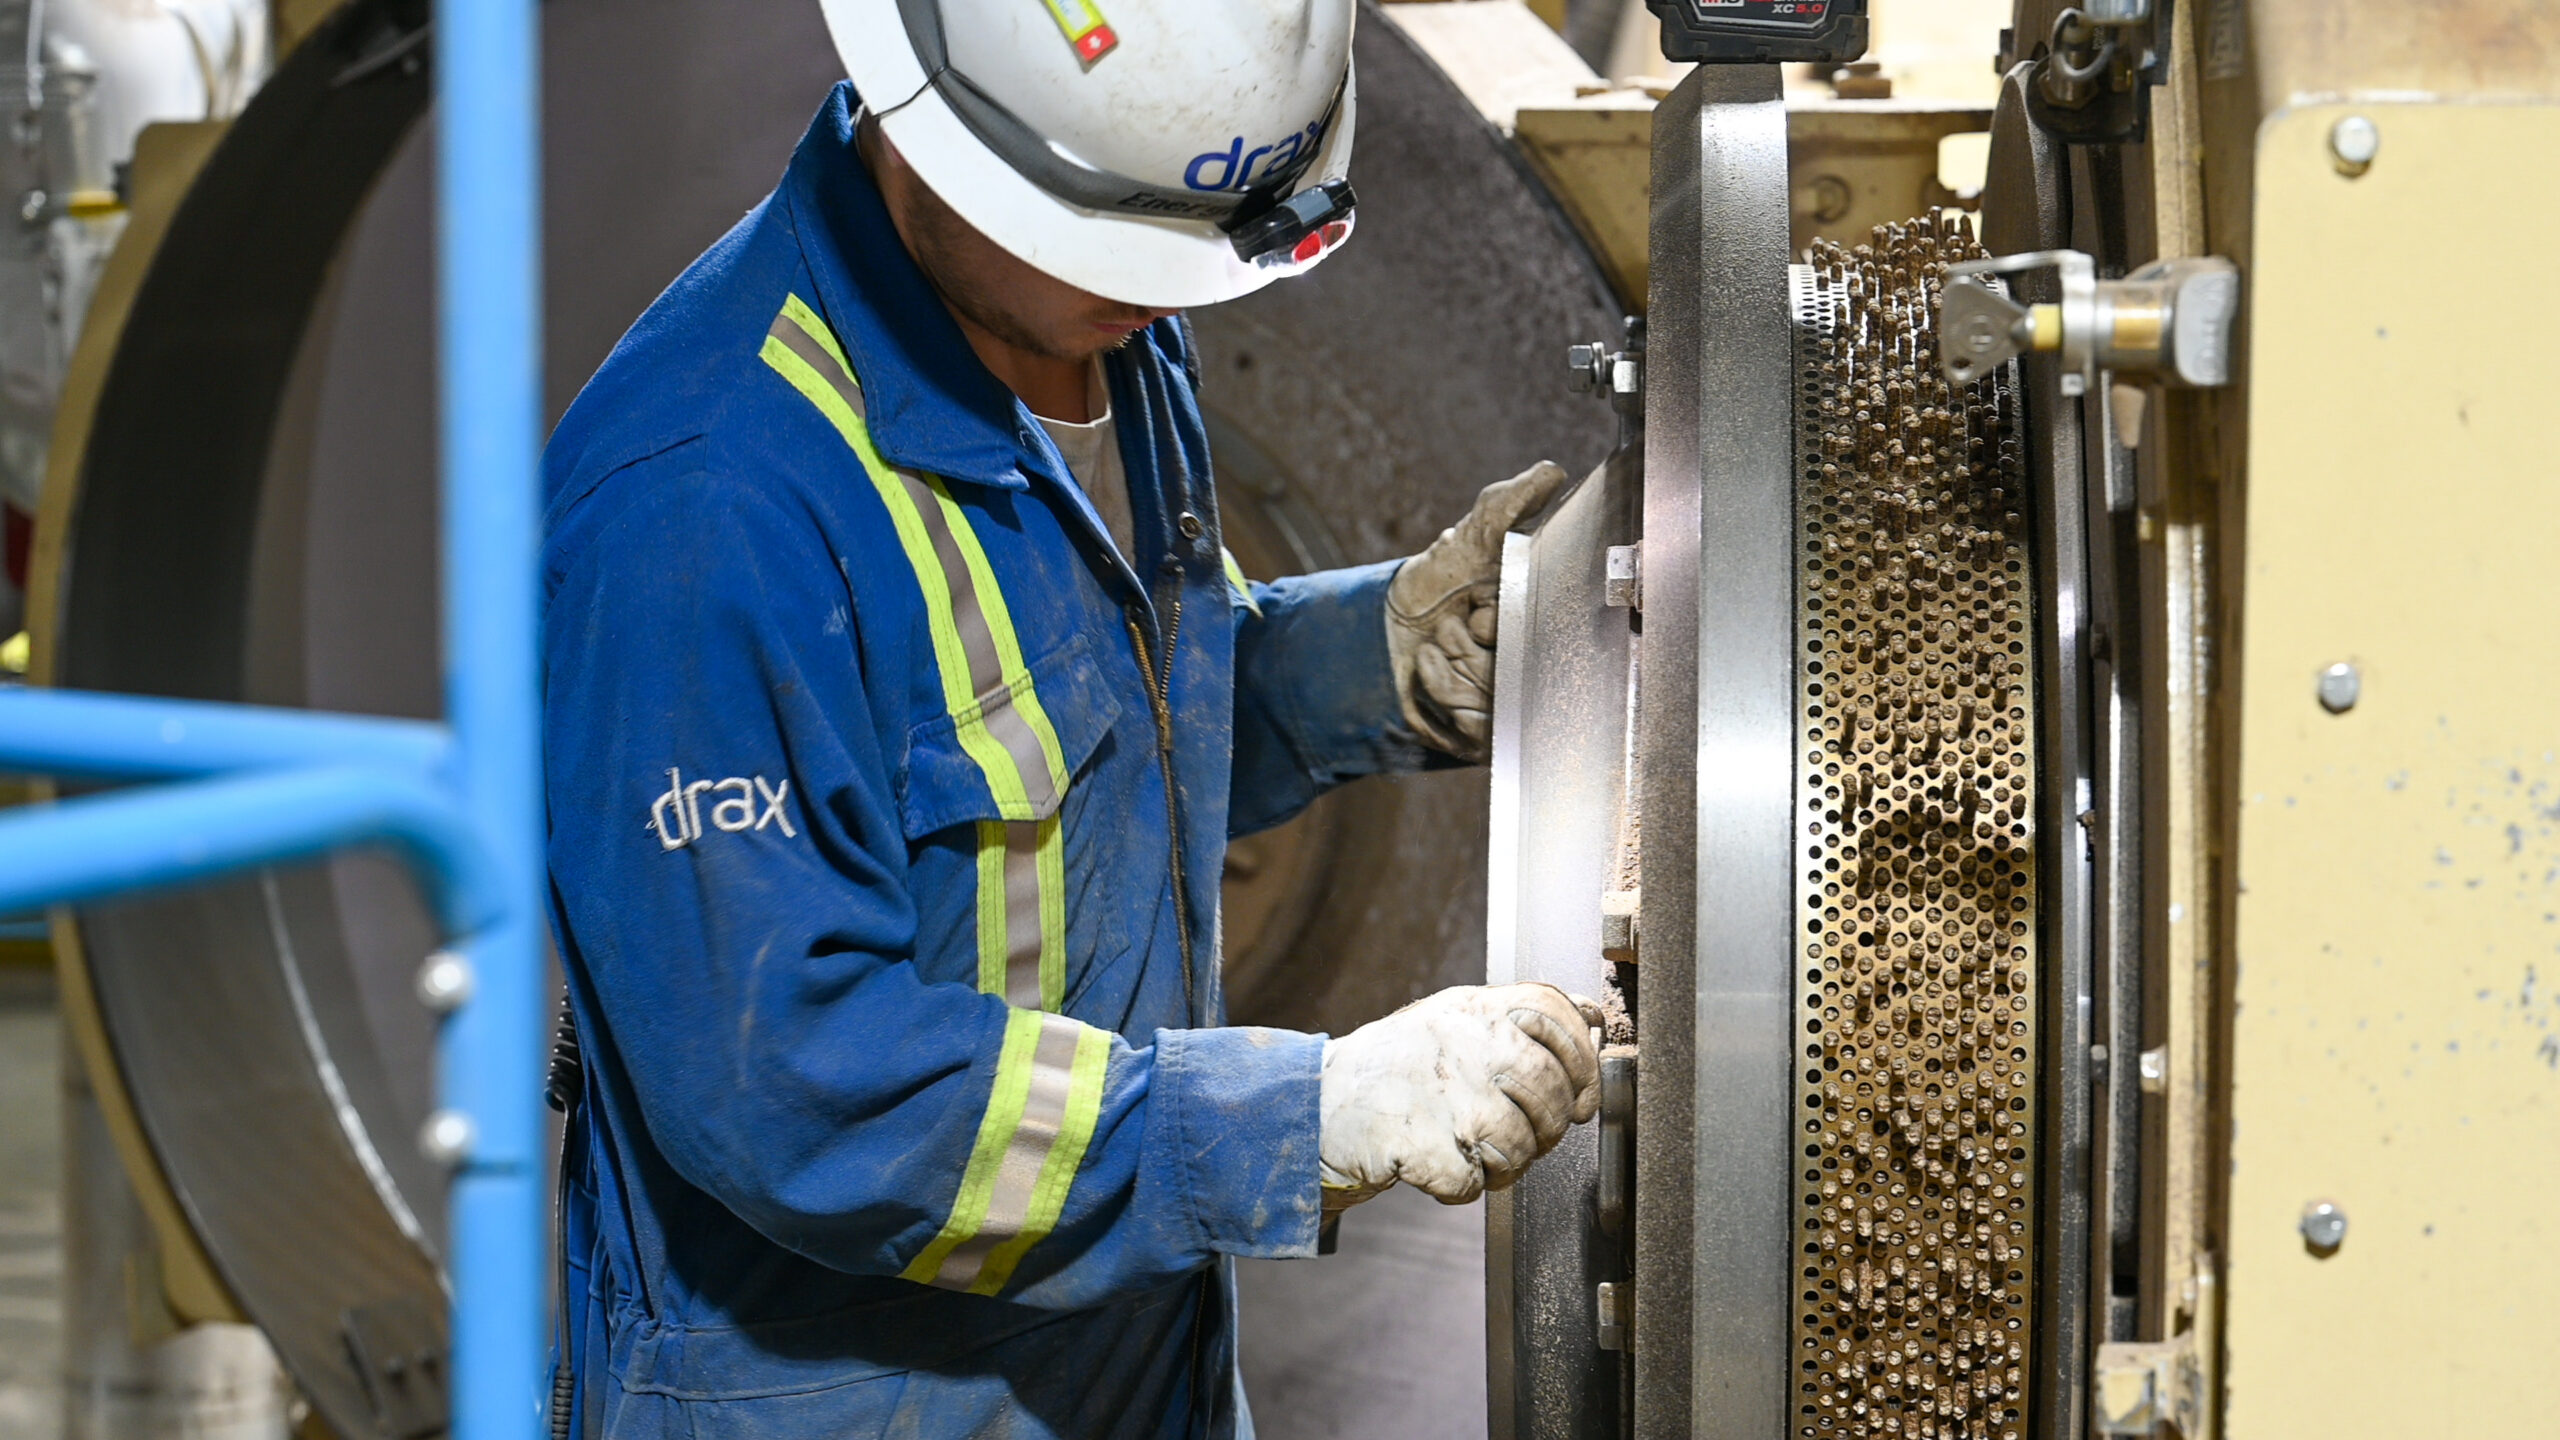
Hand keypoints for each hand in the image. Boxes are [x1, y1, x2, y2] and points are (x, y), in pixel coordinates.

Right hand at [1317, 982, 1602, 1210]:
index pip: (1553, 1011)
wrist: (1313, 1104)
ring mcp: (1442, 1093)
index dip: (1581, 1059)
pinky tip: (1440, 1167)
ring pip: (1519, 1145)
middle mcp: (1461, 1041)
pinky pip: (1474, 1183)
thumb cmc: (1395, 1069)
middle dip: (1547, 1128)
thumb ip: (1516, 1019)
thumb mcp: (1452, 1021)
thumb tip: (1593, 1020)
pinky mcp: (1421, 1144)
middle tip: (1523, 1138)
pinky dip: (1462, 1187)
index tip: (1579, 1097)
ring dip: (1505, 1165)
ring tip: (1475, 1154)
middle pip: (1548, 1088)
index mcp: (1471, 1007)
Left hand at [1385, 461, 1571, 761]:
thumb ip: (1510, 504)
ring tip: (1437, 645)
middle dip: (1476, 645)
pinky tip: (1426, 670)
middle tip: (1458, 625)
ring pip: (1496, 697)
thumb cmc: (1435, 582)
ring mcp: (1513, 707)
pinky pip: (1475, 730)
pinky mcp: (1484, 740)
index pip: (1549, 635)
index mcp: (1544, 625)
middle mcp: (1536, 669)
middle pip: (1521, 671)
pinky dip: (1442, 694)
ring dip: (1453, 667)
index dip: (1500, 619)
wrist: (1378, 630)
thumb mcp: (1472, 537)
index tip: (1478, 605)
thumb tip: (1551, 472)